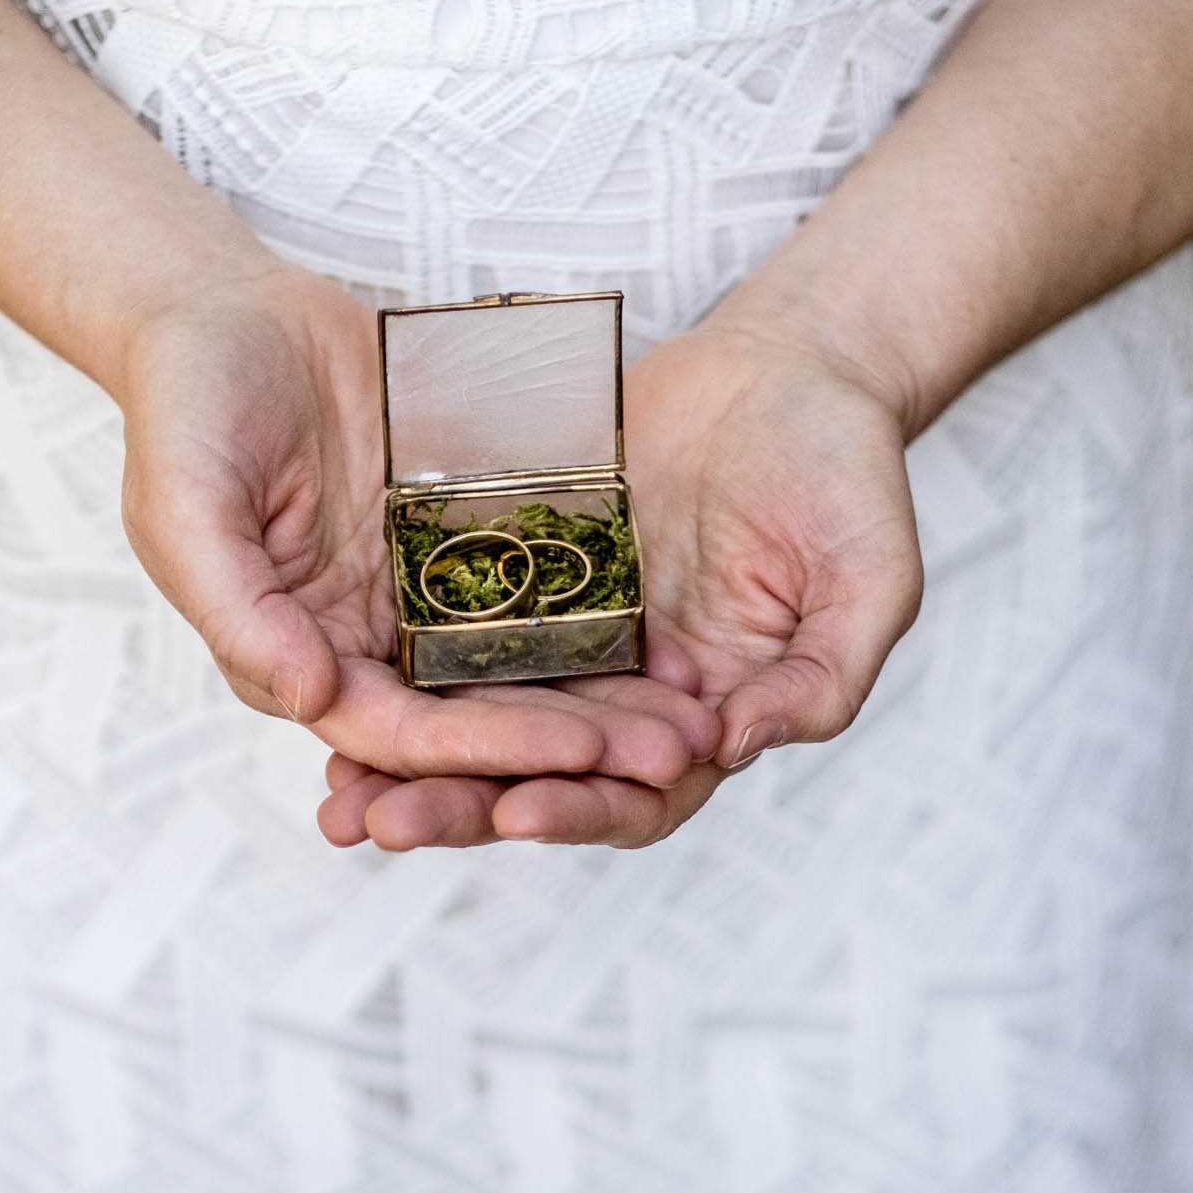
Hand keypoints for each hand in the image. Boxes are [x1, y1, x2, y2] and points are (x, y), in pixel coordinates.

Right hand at [118, 267, 717, 792]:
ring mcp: (423, 593)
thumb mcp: (185, 503)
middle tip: (675, 757)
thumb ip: (238, 605)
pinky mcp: (468, 535)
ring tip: (700, 719)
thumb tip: (311, 699)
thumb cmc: (187, 405)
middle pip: (480, 718)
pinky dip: (609, 612)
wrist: (228, 307)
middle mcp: (371, 644)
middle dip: (576, 746)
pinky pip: (548, 582)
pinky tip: (683, 629)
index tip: (578, 752)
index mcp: (300, 657)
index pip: (402, 733)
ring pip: (526, 665)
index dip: (488, 748)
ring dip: (609, 700)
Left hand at [315, 302, 922, 849]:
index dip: (578, 811)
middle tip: (383, 824)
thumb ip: (824, 674)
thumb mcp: (869, 577)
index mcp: (708, 719)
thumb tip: (737, 746)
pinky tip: (324, 679)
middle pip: (535, 775)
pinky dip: (391, 665)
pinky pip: (443, 630)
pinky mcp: (519, 575)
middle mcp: (625, 697)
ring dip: (405, 760)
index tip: (516, 815)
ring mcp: (567, 640)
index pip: (635, 795)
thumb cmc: (845, 474)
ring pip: (475, 719)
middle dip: (459, 806)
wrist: (789, 368)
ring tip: (334, 795)